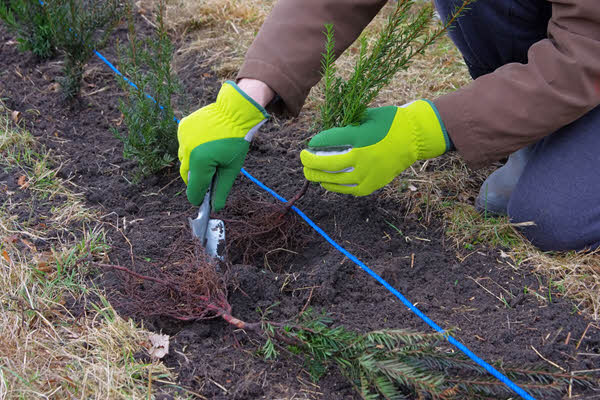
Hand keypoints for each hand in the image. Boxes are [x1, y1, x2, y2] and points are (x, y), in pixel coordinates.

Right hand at [178, 81, 268, 209]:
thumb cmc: (236, 140)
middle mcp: (187, 151)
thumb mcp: (232, 168)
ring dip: (194, 163)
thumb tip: (217, 207)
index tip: (202, 201)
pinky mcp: (182, 128)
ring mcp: (182, 138)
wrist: (234, 111)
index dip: (198, 198)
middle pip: (186, 176)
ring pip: (184, 160)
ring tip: (210, 156)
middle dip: (197, 180)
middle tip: (209, 178)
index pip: (193, 190)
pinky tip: (205, 142)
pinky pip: (184, 145)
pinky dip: (192, 148)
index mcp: (200, 162)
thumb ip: (222, 189)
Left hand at [300, 100, 450, 195]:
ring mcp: (368, 174)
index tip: (311, 143)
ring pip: (335, 180)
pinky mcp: (372, 184)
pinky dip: (335, 186)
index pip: (329, 141)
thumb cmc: (389, 123)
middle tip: (303, 159)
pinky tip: (326, 183)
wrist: (414, 137)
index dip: (316, 142)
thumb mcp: (366, 117)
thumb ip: (347, 128)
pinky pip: (348, 189)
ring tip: (310, 173)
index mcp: (360, 137)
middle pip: (327, 164)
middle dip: (310, 162)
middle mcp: (363, 158)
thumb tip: (324, 138)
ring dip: (319, 176)